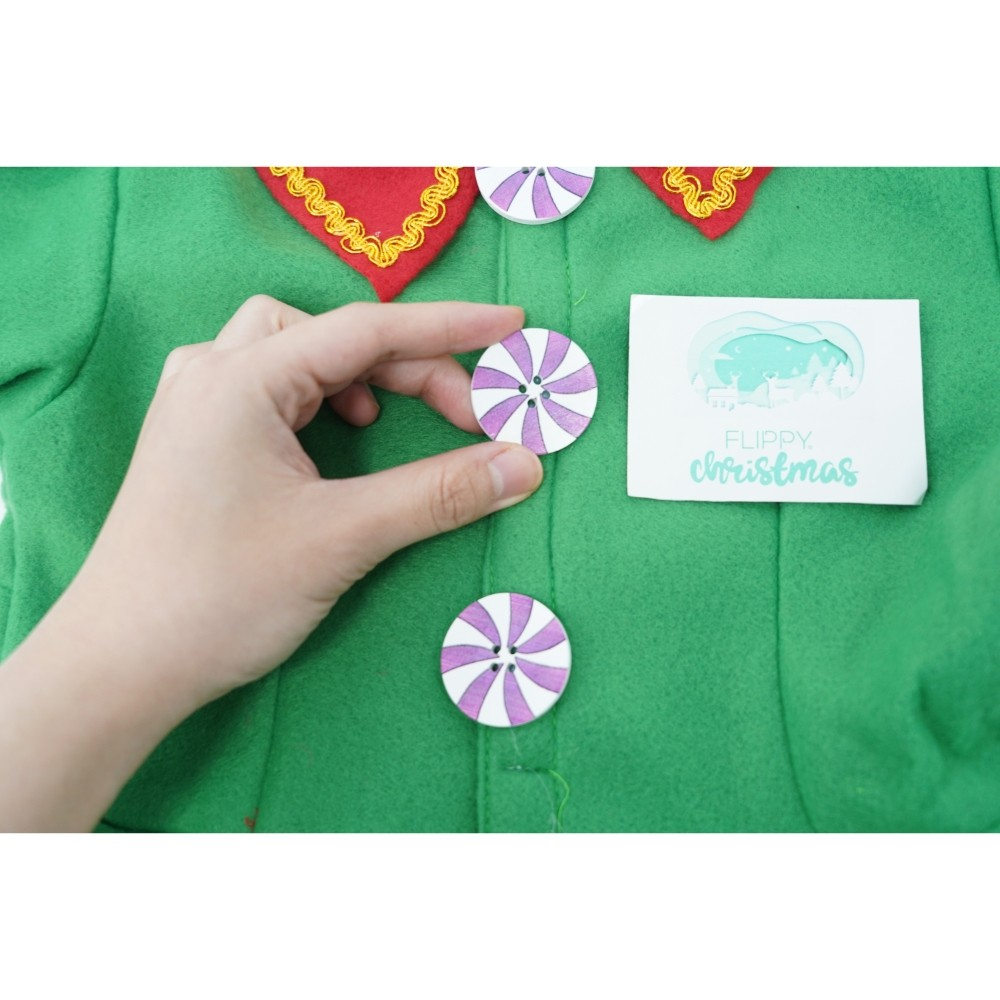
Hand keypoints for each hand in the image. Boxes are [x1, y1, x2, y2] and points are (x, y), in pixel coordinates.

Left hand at [0, 297, 541, 829]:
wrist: (122, 666)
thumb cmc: (219, 596)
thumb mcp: (341, 538)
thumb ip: (438, 493)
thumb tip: (522, 464)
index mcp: (240, 379)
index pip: (365, 329)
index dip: (449, 327)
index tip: (511, 327)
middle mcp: (212, 373)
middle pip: (334, 337)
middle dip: (410, 369)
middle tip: (469, 420)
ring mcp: (197, 403)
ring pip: (299, 352)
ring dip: (361, 376)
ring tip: (390, 421)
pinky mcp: (197, 437)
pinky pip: (272, 386)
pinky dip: (323, 399)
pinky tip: (340, 436)